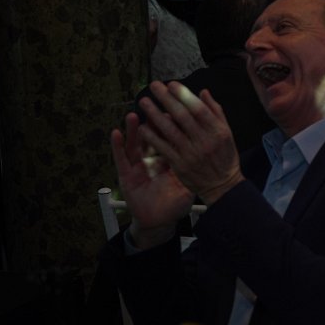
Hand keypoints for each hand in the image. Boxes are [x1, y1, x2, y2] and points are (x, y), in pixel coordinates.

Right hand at [111, 112, 194, 245]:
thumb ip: (196, 168)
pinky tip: (116, 133)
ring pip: (136, 143)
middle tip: (153, 103)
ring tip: (134, 114)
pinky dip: (118, 146)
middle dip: (152, 119)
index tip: (175, 109)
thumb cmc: (174, 203)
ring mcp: (139, 165)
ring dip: (134, 128)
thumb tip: (208, 152)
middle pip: (152, 135)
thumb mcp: (189, 184)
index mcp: (170, 158)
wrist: (159, 221)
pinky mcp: (126, 174)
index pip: (172, 137)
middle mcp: (153, 158)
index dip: (173, 124)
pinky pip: (121, 159)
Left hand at [138, 81, 244, 204]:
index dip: (184, 95)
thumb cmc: (225, 157)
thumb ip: (216, 112)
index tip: (172, 84)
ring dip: (154, 114)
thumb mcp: (227, 133)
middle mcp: (204, 141)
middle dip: (166, 98)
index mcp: (218, 131)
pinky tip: (143, 127)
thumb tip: (203, 92)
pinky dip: (152, 136)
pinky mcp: (180, 165)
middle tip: (154, 86)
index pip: (198, 108)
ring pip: (169, 130)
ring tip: (144, 102)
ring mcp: (191, 153)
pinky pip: (163, 147)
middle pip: (182, 116)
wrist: (222, 186)